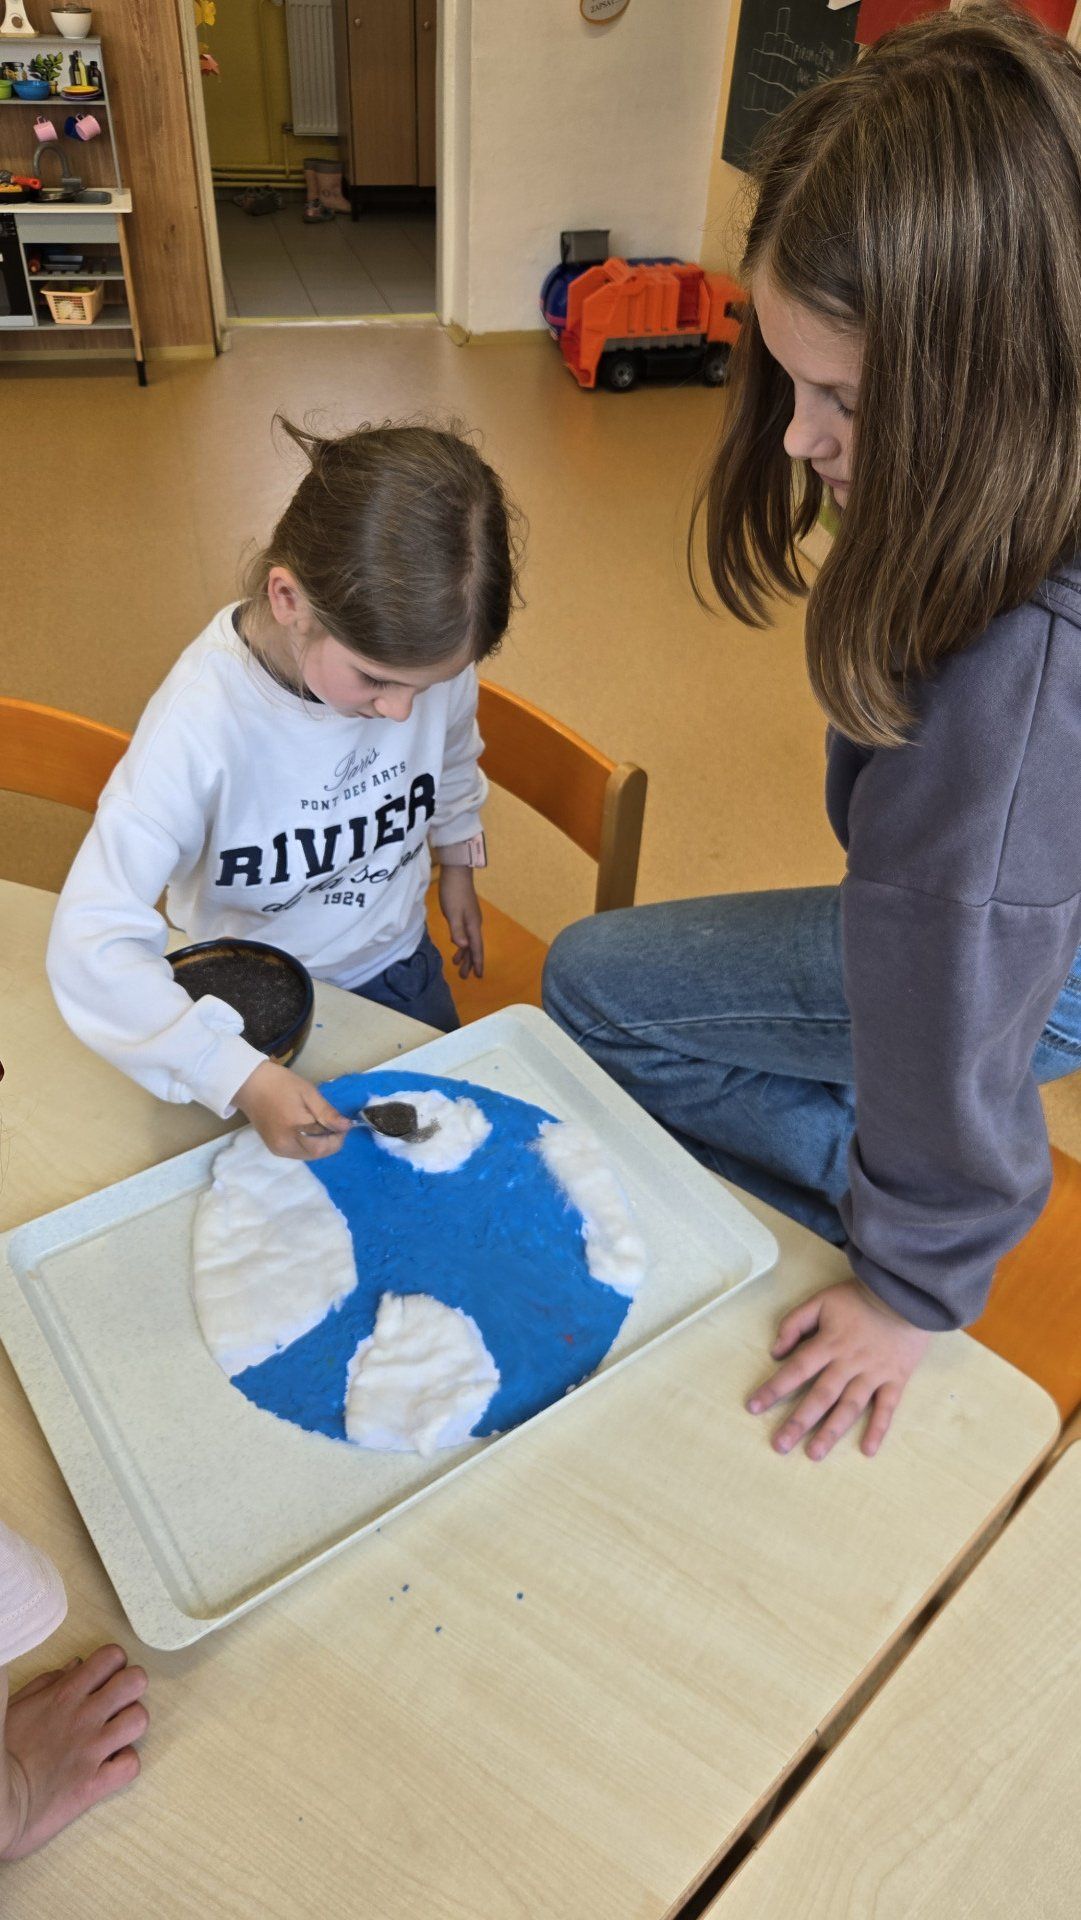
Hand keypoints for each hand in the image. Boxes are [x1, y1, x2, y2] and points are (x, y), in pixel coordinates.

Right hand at [233, 1059, 349, 1159]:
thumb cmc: (280, 1084)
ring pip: (309, 1155)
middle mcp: (284, 1146)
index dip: (338, 1136)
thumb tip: (347, 1126)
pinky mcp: (274, 1148)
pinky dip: (309, 1144)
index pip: (323, 1146)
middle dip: (331, 1142)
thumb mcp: (308, 1093)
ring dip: (321, 1144)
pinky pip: (299, 1152)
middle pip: (316, 1154)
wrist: (250, 1084)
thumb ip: (327, 1113)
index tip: (344, 1123)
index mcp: (293, 1130)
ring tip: (322, 1125)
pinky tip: (310, 1130)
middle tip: (335, 1124)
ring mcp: (278, 1149)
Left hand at [439, 865, 483, 979]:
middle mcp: (474, 924)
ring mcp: (470, 919)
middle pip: (474, 947)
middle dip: (470, 962)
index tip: (479, 976)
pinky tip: (457, 945)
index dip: (477, 962)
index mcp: (473, 925)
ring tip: (458, 965)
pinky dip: (462, 942)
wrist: (456, 873)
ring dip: (465, 954)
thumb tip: (463, 947)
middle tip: (464, 976)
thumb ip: (457, 930)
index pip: (476, 948)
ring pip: (469, 941)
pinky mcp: (465, 914)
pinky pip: (465, 934)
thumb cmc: (454, 893)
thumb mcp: (453, 913)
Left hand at [746, 1279, 930, 1460]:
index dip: (774, 1389)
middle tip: (780, 1445)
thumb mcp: (821, 1300)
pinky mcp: (895, 1380)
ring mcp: (874, 1374)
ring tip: (814, 1454)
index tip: (754, 1407)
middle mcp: (849, 1363)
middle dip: (799, 1422)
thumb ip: (795, 1322)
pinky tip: (867, 1450)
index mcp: (829, 1343)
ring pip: (850, 1407)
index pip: (796, 1370)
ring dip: (832, 1431)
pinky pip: (887, 1408)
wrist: (906, 1295)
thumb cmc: (859, 1298)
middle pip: (820, 1396)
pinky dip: (878, 1429)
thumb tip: (775, 1351)